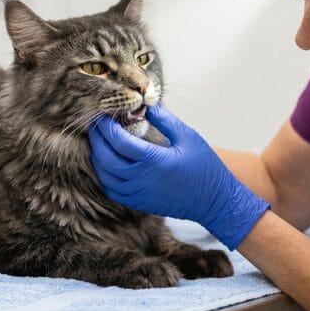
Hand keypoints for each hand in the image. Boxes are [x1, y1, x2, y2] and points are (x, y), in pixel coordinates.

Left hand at [89, 105, 269, 249]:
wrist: (214, 200)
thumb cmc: (204, 166)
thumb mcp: (187, 136)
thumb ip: (164, 120)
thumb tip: (145, 107)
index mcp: (153, 160)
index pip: (118, 141)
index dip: (106, 127)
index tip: (102, 116)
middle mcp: (142, 179)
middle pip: (106, 158)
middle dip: (97, 140)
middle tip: (95, 126)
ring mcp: (139, 194)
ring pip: (106, 177)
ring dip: (98, 158)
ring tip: (99, 143)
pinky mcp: (140, 203)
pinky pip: (113, 191)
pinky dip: (105, 177)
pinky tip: (107, 165)